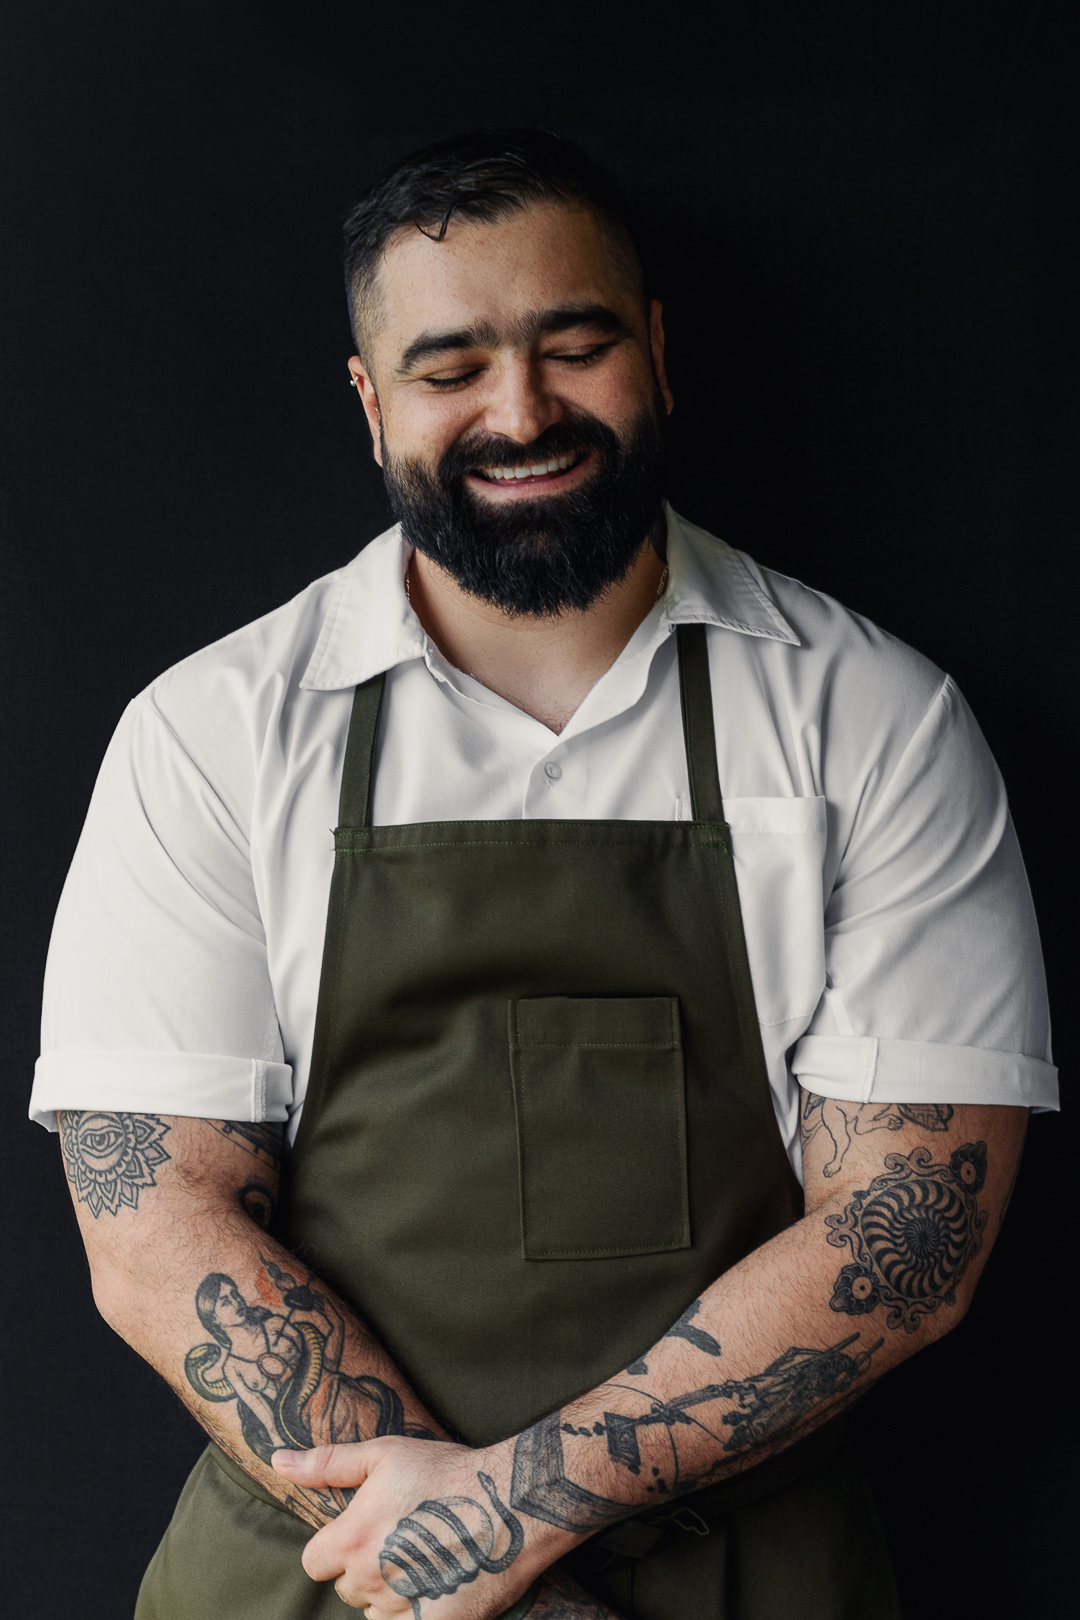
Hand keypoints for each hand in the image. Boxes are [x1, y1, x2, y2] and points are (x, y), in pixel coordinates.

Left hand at [273, 1437, 568, 1615]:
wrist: (510, 1503)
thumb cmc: (446, 1472)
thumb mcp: (385, 1453)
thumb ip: (326, 1464)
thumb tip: (277, 1462)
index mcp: (351, 1538)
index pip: (314, 1563)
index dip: (334, 1547)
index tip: (361, 1531)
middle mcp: (370, 1578)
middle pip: (346, 1588)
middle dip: (364, 1568)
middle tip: (399, 1540)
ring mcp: (400, 1608)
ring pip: (374, 1611)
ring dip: (389, 1593)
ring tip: (422, 1559)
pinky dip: (412, 1612)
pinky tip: (434, 1586)